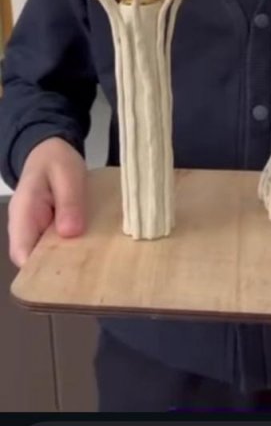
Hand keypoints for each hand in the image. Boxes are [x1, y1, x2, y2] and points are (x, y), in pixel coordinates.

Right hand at [8, 137, 86, 267]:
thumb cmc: (56, 160)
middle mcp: (24, 227)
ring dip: (66, 262)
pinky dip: (70, 251)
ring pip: (45, 257)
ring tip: (94, 267)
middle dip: (58, 270)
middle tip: (89, 274)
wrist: (48, 150)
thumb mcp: (67, 174)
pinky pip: (54, 248)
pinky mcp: (46, 231)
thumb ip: (69, 201)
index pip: (22, 253)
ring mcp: (34, 230)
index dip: (41, 270)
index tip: (68, 275)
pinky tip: (91, 253)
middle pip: (34, 261)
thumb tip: (70, 233)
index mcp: (23, 213)